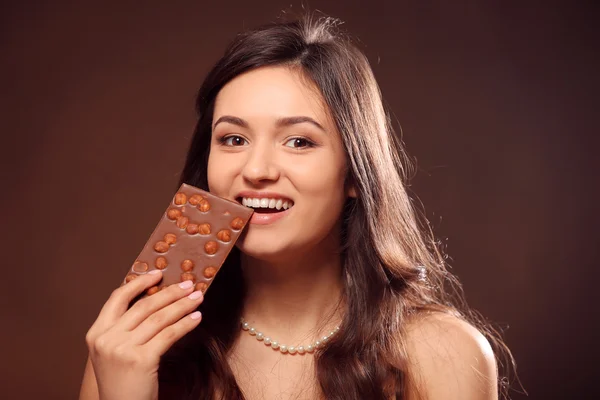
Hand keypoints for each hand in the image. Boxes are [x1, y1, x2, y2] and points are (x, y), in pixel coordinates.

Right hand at [85, 271, 202, 399]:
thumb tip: (155, 301)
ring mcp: (122, 350)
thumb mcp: (113, 353)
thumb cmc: (123, 384)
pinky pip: (169, 335)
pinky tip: (196, 318)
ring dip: (182, 305)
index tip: (158, 273)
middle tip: (189, 284)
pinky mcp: (141, 360)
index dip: (139, 283)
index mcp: (96, 334)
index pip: (117, 298)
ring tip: (198, 298)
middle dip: (170, 293)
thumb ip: (125, 329)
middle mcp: (106, 339)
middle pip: (143, 306)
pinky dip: (185, 324)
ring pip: (159, 318)